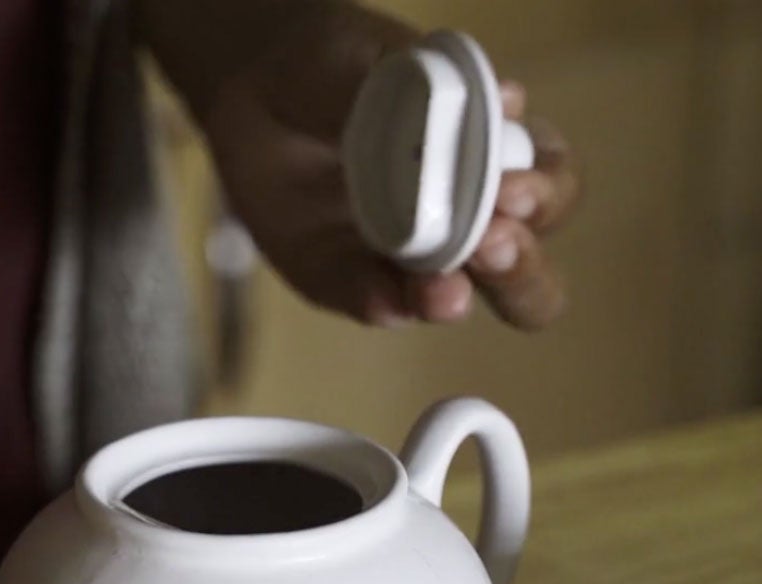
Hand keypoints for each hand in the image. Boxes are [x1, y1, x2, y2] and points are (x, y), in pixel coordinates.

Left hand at [147, 0, 580, 328]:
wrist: (251, 88)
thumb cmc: (340, 64)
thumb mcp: (382, 59)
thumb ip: (431, 92)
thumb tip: (494, 111)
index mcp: (494, 154)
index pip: (552, 186)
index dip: (546, 194)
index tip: (514, 190)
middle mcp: (461, 216)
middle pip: (525, 270)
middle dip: (519, 267)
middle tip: (492, 244)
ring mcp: (402, 255)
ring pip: (454, 299)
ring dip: (454, 297)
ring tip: (442, 288)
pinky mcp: (345, 277)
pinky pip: (374, 304)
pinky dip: (382, 305)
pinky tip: (382, 298)